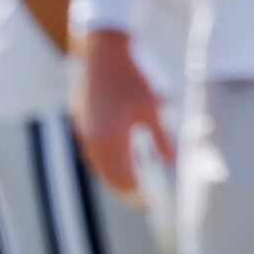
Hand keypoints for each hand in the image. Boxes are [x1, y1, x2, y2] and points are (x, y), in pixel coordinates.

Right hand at [71, 31, 172, 198]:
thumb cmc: (132, 74)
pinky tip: (119, 161)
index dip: (137, 196)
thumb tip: (173, 164)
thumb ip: (162, 138)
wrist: (101, 48)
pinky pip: (93, 153)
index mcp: (110, 140)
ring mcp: (83, 131)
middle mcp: (92, 141)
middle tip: (143, 201)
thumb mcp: (153, 106)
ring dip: (115, 178)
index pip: (123, 180)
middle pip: (109, 178)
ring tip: (134, 186)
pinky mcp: (80, 122)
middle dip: (126, 192)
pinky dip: (106, 163)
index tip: (151, 205)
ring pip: (98, 167)